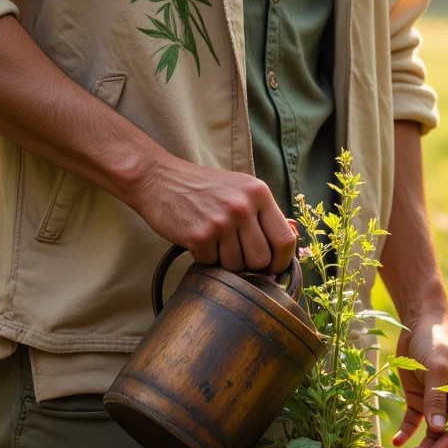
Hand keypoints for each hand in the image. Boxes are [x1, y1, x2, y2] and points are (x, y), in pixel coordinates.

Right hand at [132, 153, 297, 274]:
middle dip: (250, 266)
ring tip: (214, 242)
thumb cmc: (202, 188)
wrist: (159, 179)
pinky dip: (205, 259)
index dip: (281, 261)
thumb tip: (289, 245)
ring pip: (237, 266)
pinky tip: (198, 241)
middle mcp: (243, 206)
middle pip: (262, 259)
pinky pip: (212, 264)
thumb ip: (263, 214)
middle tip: (235, 256)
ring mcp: (222, 221)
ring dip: (225, 262)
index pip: (285, 239)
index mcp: (258, 193)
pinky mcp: (200, 235)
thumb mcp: (240, 189)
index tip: (273, 268)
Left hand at [392, 315, 447, 447]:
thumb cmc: (435, 341)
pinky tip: (397, 442)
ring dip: (423, 447)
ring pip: (432, 432)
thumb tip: (438, 428)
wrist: (418, 322)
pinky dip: (407, 432)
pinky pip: (414, 421)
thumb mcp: (437, 367)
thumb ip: (437, 398)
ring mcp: (435, 402)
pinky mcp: (418, 399)